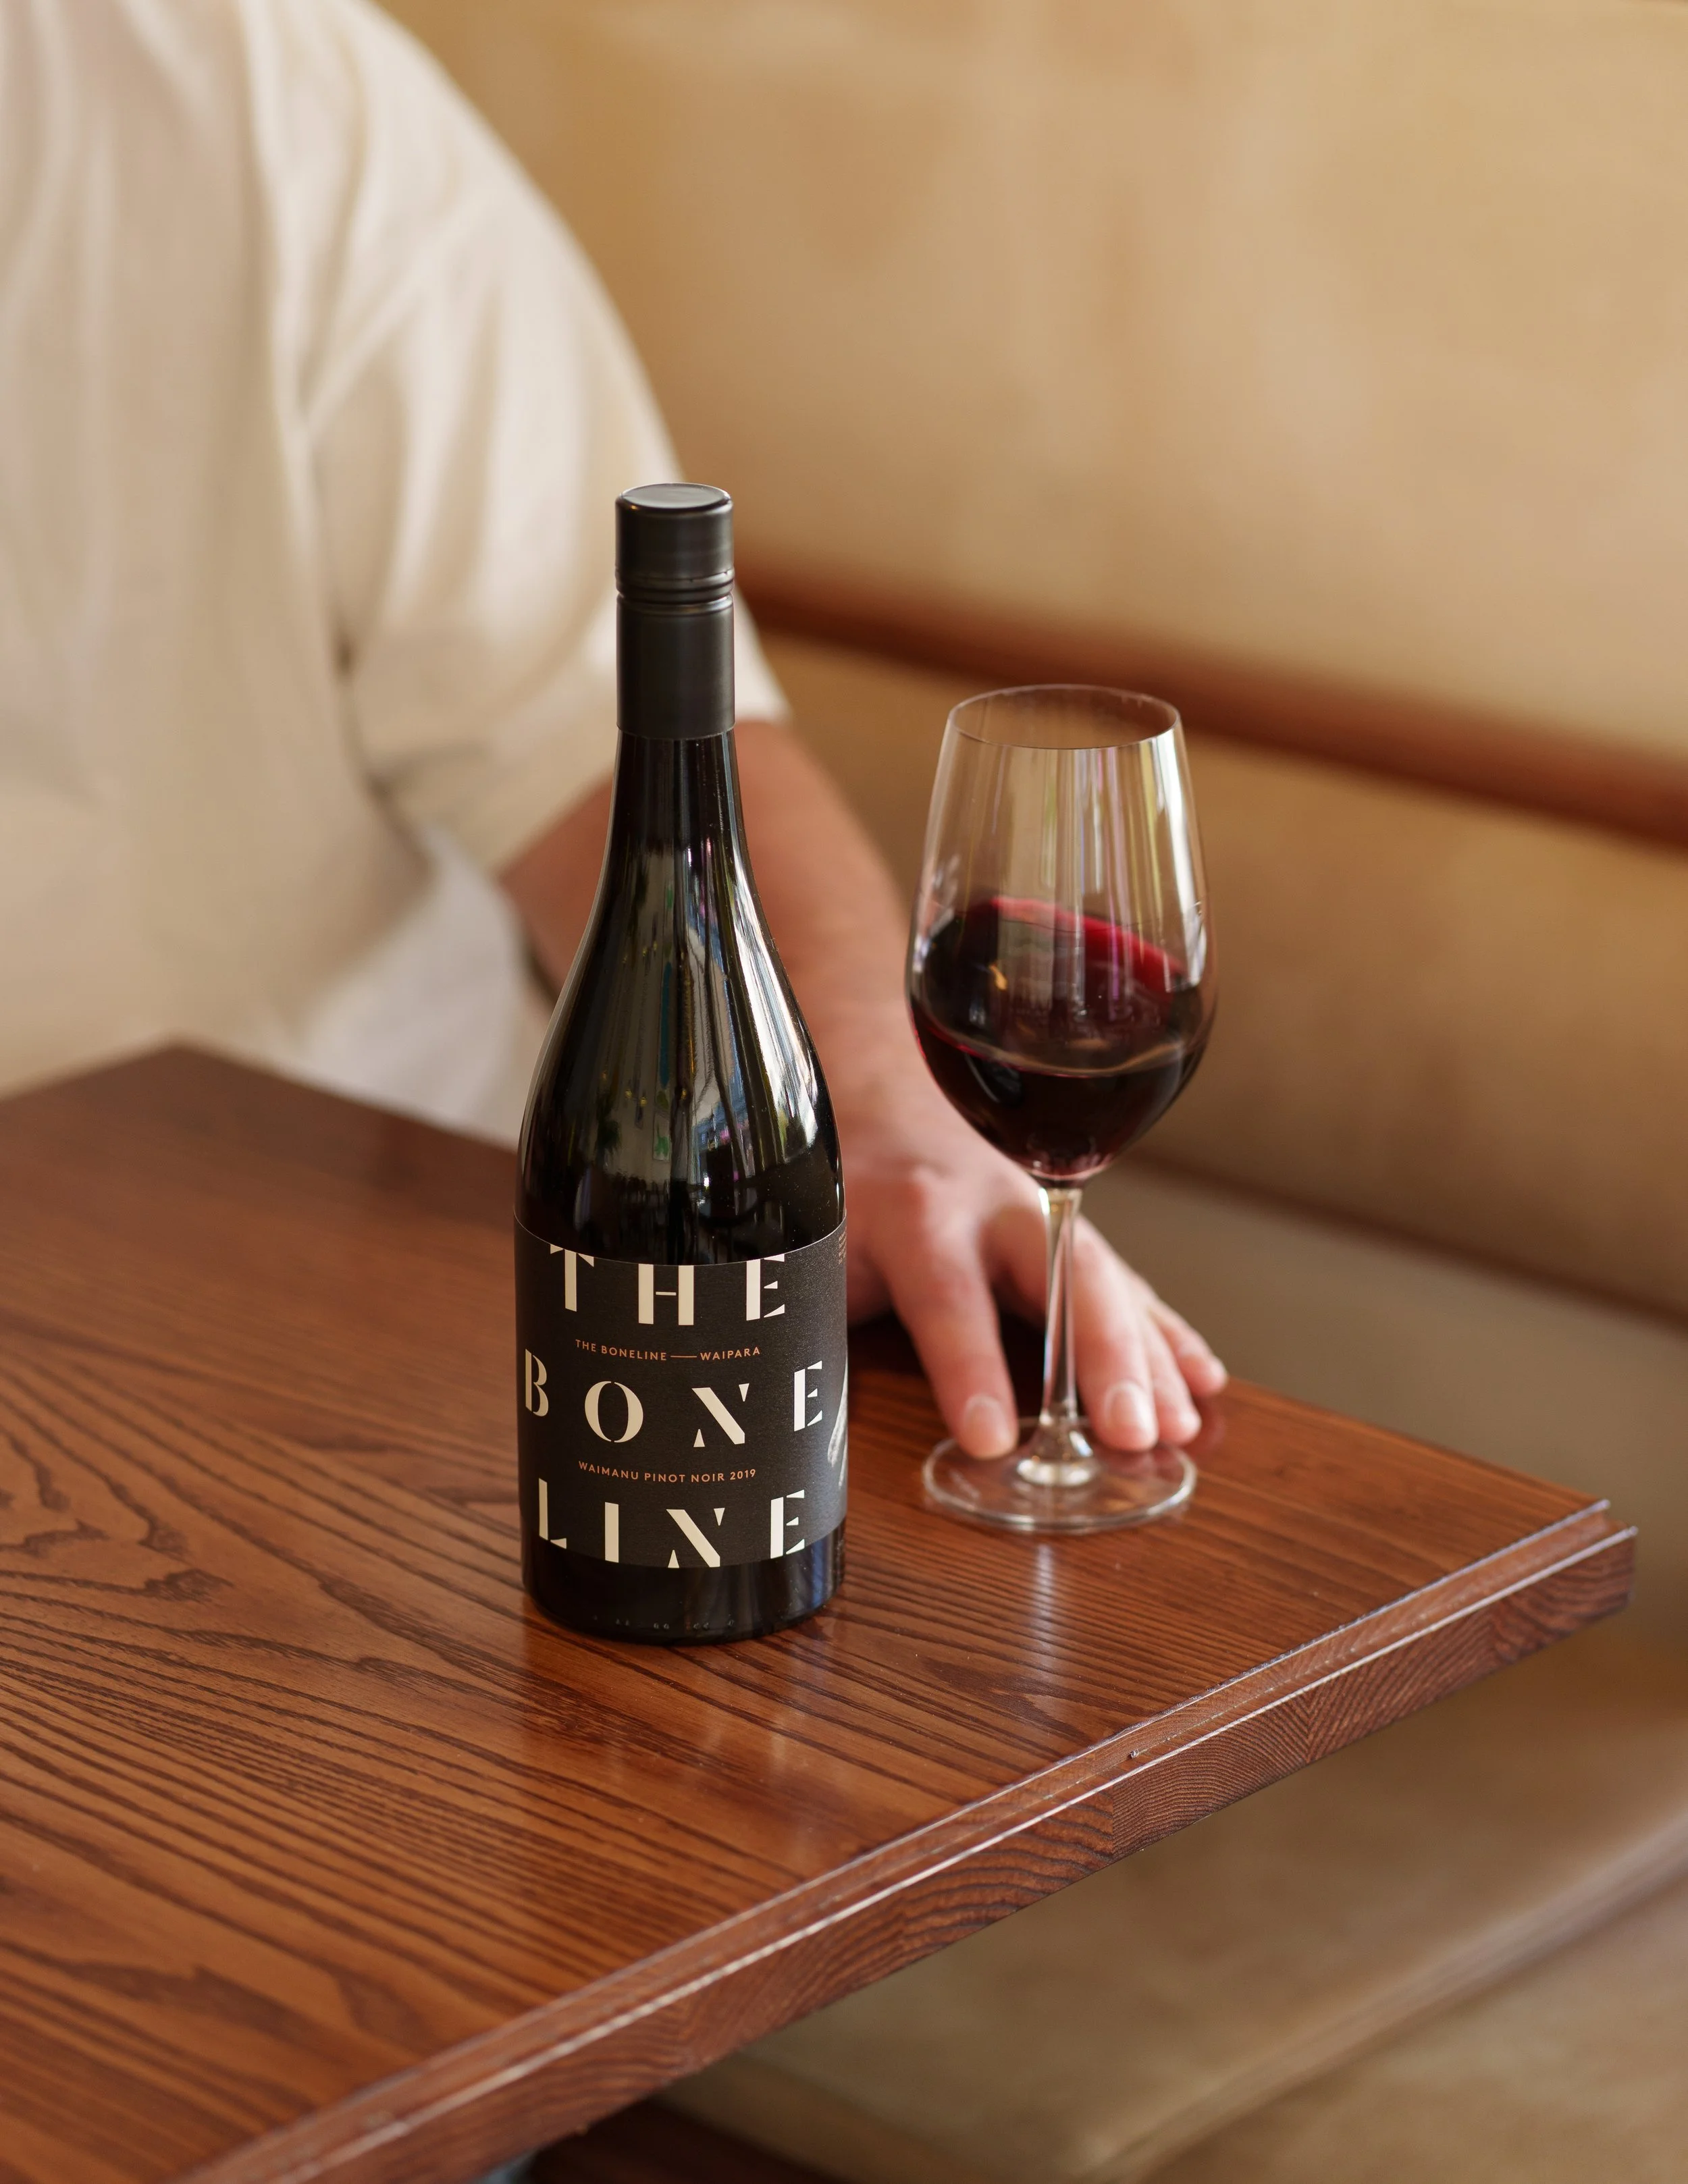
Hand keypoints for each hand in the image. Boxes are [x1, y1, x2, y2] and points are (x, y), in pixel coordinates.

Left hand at [840, 1066, 1225, 1456]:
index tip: (988, 1440)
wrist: (883, 1102)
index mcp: (915, 1211)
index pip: (947, 1295)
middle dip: (1103, 1356)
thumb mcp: (810, 1245)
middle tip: (1133, 1432)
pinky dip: (1168, 1335)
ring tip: (1181, 1425)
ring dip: (1151, 1356)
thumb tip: (795, 1415)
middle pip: (1061, 1277)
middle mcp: (995, 1207)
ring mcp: (1046, 1218)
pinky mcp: (1072, 1237)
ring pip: (1108, 1282)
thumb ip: (812, 1314)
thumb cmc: (842, 1190)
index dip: (967, 1369)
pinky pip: (1129, 1286)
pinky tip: (1205, 1382)